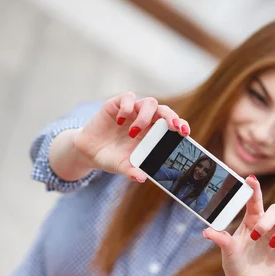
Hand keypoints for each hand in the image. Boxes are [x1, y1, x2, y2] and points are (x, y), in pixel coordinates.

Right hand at [73, 92, 189, 181]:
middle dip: (171, 117)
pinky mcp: (117, 105)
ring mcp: (132, 112)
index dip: (180, 125)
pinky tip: (119, 121)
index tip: (185, 133)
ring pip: (149, 103)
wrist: (89, 152)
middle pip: (164, 111)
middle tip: (173, 126)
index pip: (171, 125)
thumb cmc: (112, 158)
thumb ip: (132, 171)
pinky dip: (127, 107)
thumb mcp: (122, 167)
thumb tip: (141, 178)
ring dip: (145, 116)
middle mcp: (145, 120)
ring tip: (133, 131)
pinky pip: (128, 98)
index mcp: (152, 134)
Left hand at [203, 175, 274, 275]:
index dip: (254, 189)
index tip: (250, 180)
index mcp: (252, 220)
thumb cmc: (236, 263)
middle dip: (268, 220)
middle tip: (256, 236)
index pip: (255, 200)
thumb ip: (221, 239)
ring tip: (272, 243)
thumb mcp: (227, 252)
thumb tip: (206, 231)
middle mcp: (270, 224)